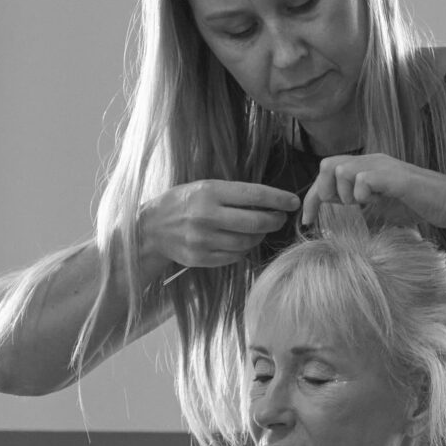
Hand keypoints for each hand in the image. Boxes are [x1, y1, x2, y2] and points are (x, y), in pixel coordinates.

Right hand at [138, 180, 299, 271]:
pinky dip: (243, 251)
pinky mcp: (201, 258)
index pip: (253, 195)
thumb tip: (269, 201)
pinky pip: (233, 257)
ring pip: (246, 242)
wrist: (152, 228)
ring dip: (259, 237)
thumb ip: (233, 194)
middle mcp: (207, 216)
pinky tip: (242, 243)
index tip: (293, 202)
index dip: (278, 199)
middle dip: (274, 221)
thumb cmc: (183, 202)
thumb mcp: (205, 187)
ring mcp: (203, 240)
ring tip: (260, 231)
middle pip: (255, 222)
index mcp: (210, 191)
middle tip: (280, 219)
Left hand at [299, 153, 445, 231]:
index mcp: (366, 168)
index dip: (311, 197)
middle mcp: (371, 161)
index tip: (308, 221)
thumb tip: (333, 222)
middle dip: (324, 193)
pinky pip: (363, 178)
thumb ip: (358, 210)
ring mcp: (383, 166)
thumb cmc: (419, 207)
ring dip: (345, 194)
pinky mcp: (394, 176)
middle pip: (326, 165)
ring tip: (364, 205)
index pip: (326, 173)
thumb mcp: (380, 211)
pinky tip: (376, 202)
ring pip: (341, 170)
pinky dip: (362, 194)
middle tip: (338, 212)